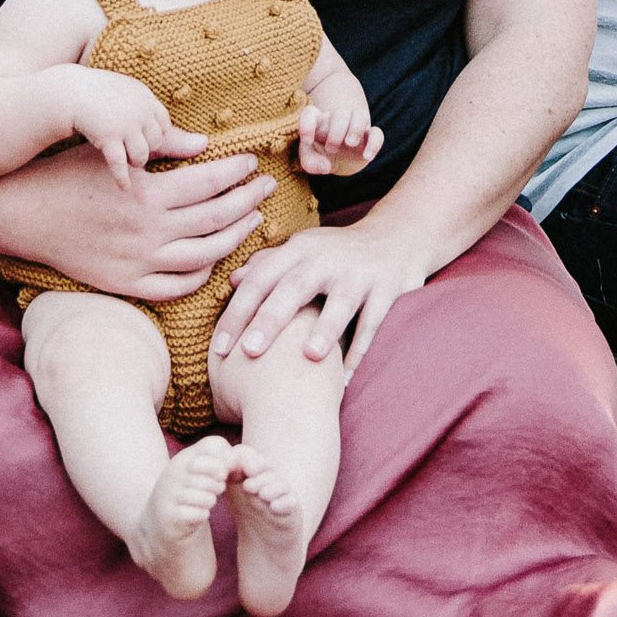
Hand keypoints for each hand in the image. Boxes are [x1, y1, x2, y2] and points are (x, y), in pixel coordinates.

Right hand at [0, 145, 274, 302]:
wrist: (23, 213)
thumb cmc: (68, 172)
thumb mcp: (113, 153)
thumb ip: (160, 150)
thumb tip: (205, 144)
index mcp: (146, 194)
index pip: (209, 183)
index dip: (237, 172)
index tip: (252, 163)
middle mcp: (146, 232)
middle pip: (215, 220)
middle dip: (247, 201)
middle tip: (265, 187)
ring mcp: (136, 263)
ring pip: (204, 257)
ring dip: (235, 238)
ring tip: (252, 220)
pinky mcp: (124, 284)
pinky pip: (175, 287)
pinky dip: (201, 274)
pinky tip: (215, 257)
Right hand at [55, 69, 186, 183]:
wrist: (65, 92)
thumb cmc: (100, 100)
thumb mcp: (132, 104)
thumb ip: (164, 127)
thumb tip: (206, 145)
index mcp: (148, 98)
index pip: (165, 128)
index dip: (155, 141)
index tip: (145, 149)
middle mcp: (142, 109)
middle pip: (157, 143)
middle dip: (146, 152)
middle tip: (134, 161)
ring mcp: (127, 122)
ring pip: (143, 154)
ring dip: (133, 162)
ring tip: (124, 168)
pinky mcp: (109, 135)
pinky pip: (120, 162)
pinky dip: (122, 176)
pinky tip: (123, 187)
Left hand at [214, 218, 434, 365]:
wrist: (397, 237)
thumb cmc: (336, 253)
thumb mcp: (303, 250)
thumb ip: (268, 265)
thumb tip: (232, 282)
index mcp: (299, 250)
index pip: (261, 278)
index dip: (238, 312)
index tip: (219, 348)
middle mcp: (328, 259)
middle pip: (295, 288)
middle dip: (271, 320)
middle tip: (250, 352)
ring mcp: (360, 274)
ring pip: (342, 303)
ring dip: (326, 329)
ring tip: (310, 357)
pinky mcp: (388, 289)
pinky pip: (373, 323)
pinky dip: (359, 351)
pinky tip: (344, 379)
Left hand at [297, 81, 383, 177]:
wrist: (340, 160)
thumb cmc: (321, 155)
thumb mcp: (311, 159)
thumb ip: (310, 162)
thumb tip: (326, 167)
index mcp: (319, 122)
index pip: (311, 113)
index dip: (307, 124)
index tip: (307, 141)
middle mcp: (337, 120)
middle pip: (340, 113)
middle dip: (336, 131)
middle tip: (332, 149)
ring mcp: (355, 126)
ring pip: (360, 114)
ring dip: (356, 128)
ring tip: (350, 144)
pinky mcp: (369, 137)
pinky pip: (377, 133)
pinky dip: (374, 143)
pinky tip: (366, 156)